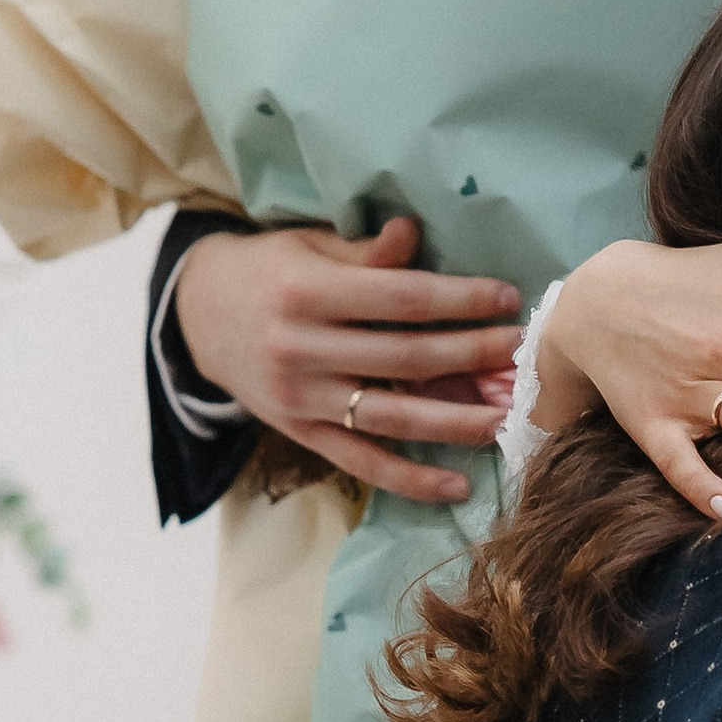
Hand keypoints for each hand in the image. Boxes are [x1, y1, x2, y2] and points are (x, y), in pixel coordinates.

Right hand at [172, 217, 525, 505]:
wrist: (197, 315)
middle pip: (406, 358)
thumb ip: (364, 253)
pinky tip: (458, 486)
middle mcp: (302, 349)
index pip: (401, 300)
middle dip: (473, 356)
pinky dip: (411, 480)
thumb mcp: (308, 246)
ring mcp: (301, 398)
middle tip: (524, 353)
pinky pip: (363, 463)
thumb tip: (414, 234)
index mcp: (307, 292)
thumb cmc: (268, 270)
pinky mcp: (302, 433)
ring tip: (508, 418)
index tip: (505, 298)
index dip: (459, 300)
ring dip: (457, 421)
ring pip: (393, 417)